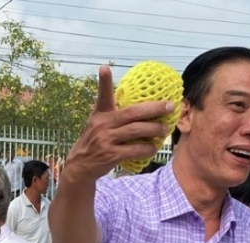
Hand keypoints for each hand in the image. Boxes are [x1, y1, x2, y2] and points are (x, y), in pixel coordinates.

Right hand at [62, 66, 175, 183]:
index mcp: (100, 115)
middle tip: (170, 106)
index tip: (105, 67)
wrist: (80, 167)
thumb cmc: (94, 142)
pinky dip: (146, 148)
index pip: (102, 95)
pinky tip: (153, 148)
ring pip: (136, 131)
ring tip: (165, 129)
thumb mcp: (96, 124)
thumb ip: (111, 114)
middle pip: (132, 113)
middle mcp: (102, 125)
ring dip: (154, 129)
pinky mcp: (111, 155)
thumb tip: (135, 106)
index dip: (103, 81)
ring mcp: (106, 140)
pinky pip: (134, 150)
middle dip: (153, 109)